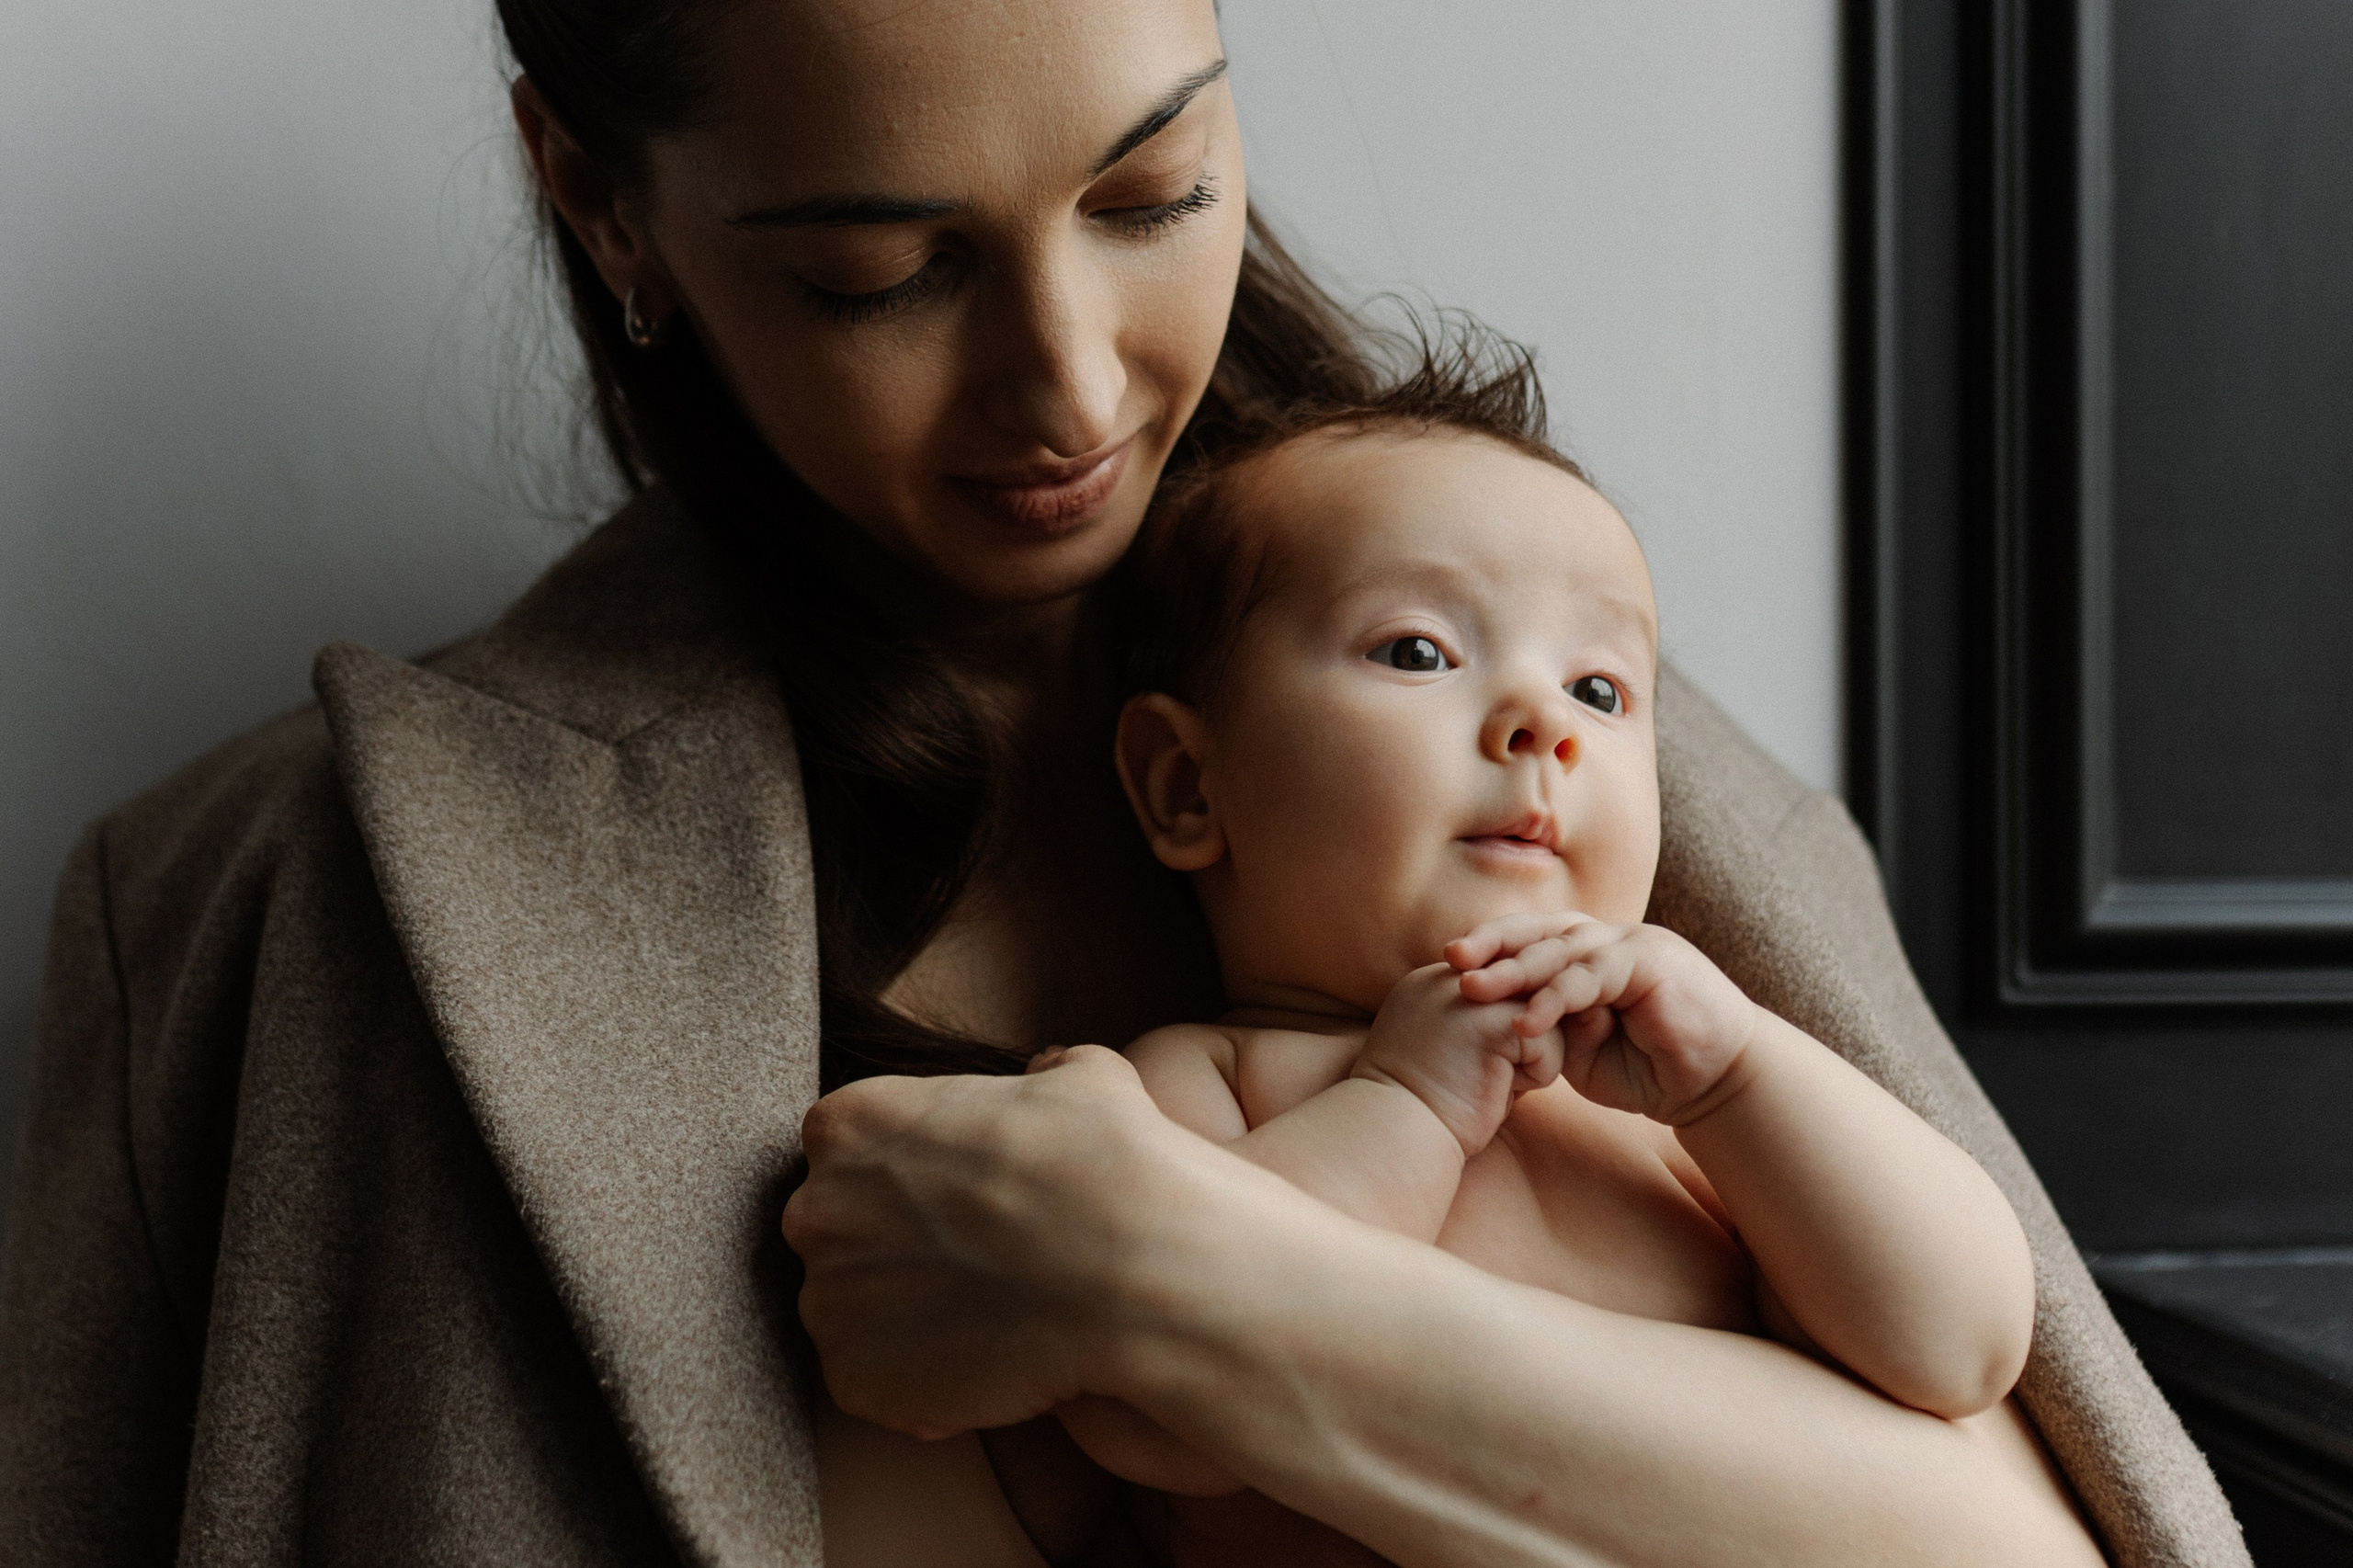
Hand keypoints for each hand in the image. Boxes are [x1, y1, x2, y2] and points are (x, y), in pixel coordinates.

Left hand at [782, 1045, 1198, 1438]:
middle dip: (898, 1248)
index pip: (857, 1150)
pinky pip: (879, 1384)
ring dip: (910, 1319)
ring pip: (857, 1313)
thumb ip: (1043, 1071)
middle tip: (981, 1262)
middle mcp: (815, 1209)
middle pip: (843, 1233)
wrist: (1135, 1273)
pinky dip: (925, 1386)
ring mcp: (826, 1301)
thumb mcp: (1086, 1078)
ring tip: (993, 1319)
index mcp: (850, 1124)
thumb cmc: (1109, 1162)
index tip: (971, 1198)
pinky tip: (993, 1366)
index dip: (917, 1177)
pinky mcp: (853, 1380)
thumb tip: (1047, 1071)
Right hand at [1352, 960, 1565, 1155]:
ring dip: (1528, 1062)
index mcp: (1432, 983)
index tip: (1470, 1071)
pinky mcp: (1494, 1021)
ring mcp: (1471, 994)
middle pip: (1526, 996)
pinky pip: (1549, 1042)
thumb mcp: (1450, 1052)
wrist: (1397, 1134)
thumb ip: (1482, 1025)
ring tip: (1487, 1083)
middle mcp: (1450, 978)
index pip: (1501, 988)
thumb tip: (1534, 1025)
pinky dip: (1534, 1077)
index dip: (1503, 1036)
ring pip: (1543, 1017)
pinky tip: (1494, 1090)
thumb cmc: (1425, 1108)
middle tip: (1482, 1079)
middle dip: (1519, 1045)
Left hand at [1447, 913, 1761, 1125]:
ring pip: (1563, 947)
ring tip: (1474, 990)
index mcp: (1590, 955)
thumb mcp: (1582, 1054)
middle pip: (1541, 931)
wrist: (1718, 1085)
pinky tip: (1525, 1020)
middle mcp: (1609, 941)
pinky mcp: (1652, 962)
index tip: (1448, 963)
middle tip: (1451, 960)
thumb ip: (1548, 1031)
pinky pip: (1594, 976)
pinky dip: (1557, 997)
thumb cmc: (1652, 1070)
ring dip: (1516, 969)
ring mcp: (1633, 945)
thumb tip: (1507, 1019)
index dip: (1491, 946)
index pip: (1532, 939)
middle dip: (1492, 944)